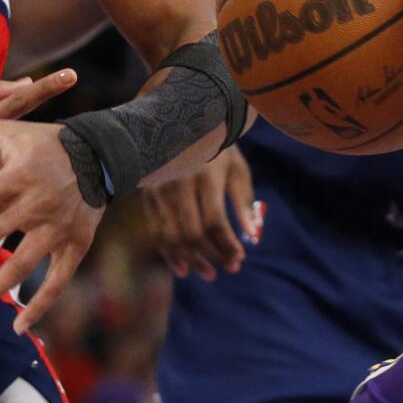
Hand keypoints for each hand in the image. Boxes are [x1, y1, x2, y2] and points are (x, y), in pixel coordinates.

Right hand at [0, 70, 76, 216]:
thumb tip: (22, 85)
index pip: (14, 102)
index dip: (43, 88)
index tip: (72, 74)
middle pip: (27, 147)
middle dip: (58, 140)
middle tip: (95, 134)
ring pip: (20, 187)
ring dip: (50, 183)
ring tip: (84, 181)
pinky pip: (5, 214)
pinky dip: (27, 214)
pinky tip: (56, 218)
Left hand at [0, 119, 103, 333]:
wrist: (99, 153)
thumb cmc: (41, 142)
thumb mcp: (3, 133)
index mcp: (19, 174)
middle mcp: (38, 203)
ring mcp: (58, 228)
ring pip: (22, 264)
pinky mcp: (76, 245)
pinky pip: (58, 282)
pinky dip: (40, 306)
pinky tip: (18, 327)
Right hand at [142, 144, 260, 279]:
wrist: (184, 128)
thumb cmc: (219, 152)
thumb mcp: (238, 171)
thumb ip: (244, 204)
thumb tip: (254, 237)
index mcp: (206, 174)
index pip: (215, 220)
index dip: (228, 244)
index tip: (240, 258)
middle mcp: (179, 182)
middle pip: (193, 232)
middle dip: (212, 256)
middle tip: (229, 269)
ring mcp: (160, 189)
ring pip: (172, 236)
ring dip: (191, 260)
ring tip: (209, 274)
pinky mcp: (148, 195)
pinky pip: (157, 231)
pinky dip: (170, 253)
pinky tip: (184, 268)